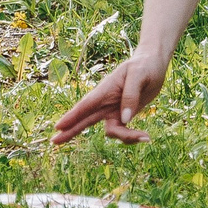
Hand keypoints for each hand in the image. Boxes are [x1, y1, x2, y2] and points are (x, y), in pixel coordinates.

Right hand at [51, 47, 167, 145]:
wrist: (154, 65)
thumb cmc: (144, 65)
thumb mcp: (139, 76)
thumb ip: (130, 96)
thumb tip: (124, 120)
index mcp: (105, 89)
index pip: (85, 105)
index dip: (71, 117)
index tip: (58, 126)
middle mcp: (106, 102)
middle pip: (85, 120)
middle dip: (70, 131)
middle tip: (53, 142)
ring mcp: (113, 110)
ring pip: (111, 131)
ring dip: (125, 137)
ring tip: (146, 137)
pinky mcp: (123, 116)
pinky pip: (123, 132)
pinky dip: (132, 137)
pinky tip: (146, 137)